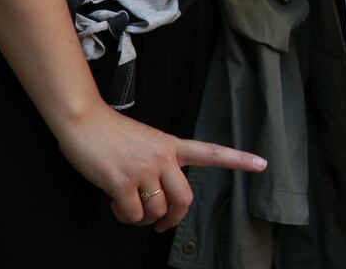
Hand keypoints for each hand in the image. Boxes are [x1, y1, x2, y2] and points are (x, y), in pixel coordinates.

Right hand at [55, 102, 266, 231]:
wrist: (83, 121)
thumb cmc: (112, 133)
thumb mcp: (147, 141)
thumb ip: (161, 162)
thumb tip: (161, 195)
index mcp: (172, 145)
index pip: (212, 152)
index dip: (238, 160)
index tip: (263, 164)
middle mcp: (164, 157)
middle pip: (185, 198)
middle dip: (175, 218)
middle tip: (162, 224)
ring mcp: (144, 169)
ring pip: (158, 210)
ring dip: (144, 219)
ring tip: (131, 209)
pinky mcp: (122, 181)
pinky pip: (133, 214)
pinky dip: (125, 217)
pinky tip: (116, 205)